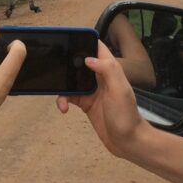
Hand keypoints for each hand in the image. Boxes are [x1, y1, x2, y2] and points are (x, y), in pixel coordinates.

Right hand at [55, 40, 147, 157]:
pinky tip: (63, 109)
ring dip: (62, 86)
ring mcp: (91, 90)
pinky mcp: (85, 103)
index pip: (97, 48)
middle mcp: (100, 77)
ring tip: (61, 97)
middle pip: (79, 62)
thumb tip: (88, 58)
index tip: (69, 40)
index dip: (84, 41)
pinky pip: (69, 96)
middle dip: (66, 64)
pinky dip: (62, 101)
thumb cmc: (126, 116)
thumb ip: (107, 69)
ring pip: (70, 80)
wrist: (128, 142)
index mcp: (110, 69)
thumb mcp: (119, 90)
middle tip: (55, 68)